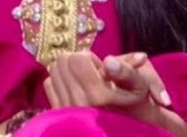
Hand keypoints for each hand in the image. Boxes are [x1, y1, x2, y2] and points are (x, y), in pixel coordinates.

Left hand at [44, 52, 186, 135]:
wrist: (126, 129)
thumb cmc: (134, 105)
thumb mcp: (139, 86)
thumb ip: (126, 71)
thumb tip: (108, 60)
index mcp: (98, 96)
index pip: (77, 59)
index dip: (90, 58)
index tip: (101, 69)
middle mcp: (78, 103)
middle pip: (62, 61)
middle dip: (78, 60)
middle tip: (93, 73)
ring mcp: (66, 109)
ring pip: (53, 70)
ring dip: (68, 69)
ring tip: (85, 81)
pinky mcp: (58, 113)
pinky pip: (48, 84)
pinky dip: (59, 80)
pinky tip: (75, 87)